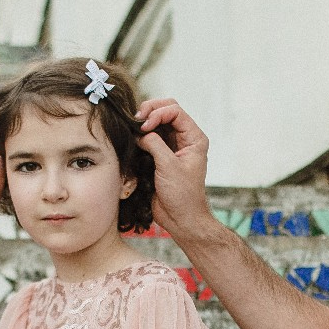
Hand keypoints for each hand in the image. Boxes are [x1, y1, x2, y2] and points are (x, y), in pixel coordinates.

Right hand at [134, 99, 212, 236]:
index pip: (175, 112)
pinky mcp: (161, 155)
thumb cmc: (182, 196)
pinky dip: (141, 135)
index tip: (145, 125)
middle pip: (166, 111)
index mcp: (194, 139)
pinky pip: (150, 137)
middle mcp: (184, 139)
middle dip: (150, 111)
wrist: (181, 218)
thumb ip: (155, 144)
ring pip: (157, 122)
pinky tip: (134, 139)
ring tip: (133, 130)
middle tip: (136, 121)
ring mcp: (172, 146)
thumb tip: (140, 133)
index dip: (158, 113)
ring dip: (144, 122)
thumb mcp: (169, 166)